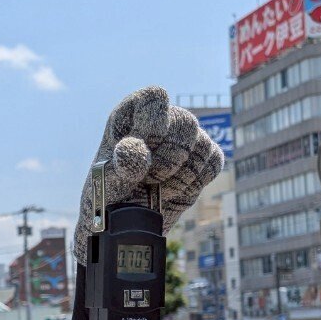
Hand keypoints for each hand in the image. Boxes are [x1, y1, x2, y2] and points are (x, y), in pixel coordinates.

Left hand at [73, 86, 223, 264]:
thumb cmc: (107, 194)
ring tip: (155, 187)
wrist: (123, 221)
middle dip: (167, 158)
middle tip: (147, 179)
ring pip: (202, 145)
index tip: (145, 147)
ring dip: (179, 175)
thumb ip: (121, 164)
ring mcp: (185, 139)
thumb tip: (137, 151)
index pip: (154, 97)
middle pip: (185, 122)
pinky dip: (194, 182)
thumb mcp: (106, 181)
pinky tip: (172, 190)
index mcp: (130, 114)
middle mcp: (161, 120)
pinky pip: (213, 163)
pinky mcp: (203, 159)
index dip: (153, 123)